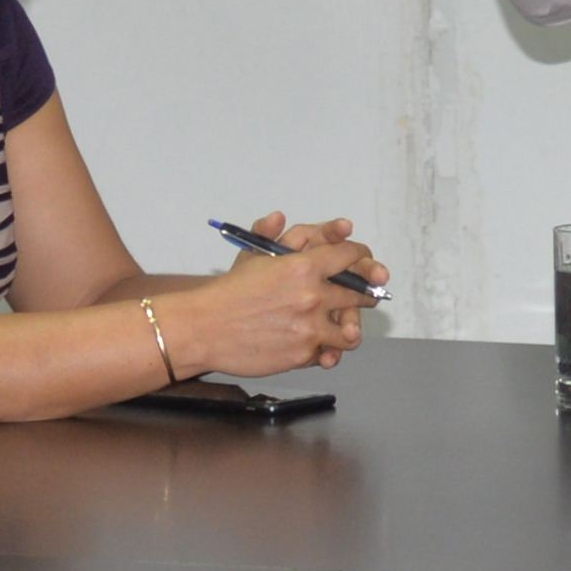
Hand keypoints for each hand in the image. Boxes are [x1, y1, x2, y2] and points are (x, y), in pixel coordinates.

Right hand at [173, 214, 387, 376]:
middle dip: (365, 293)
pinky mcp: (303, 354)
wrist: (204, 329)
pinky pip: (328, 352)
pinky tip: (320, 347)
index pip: (351, 255)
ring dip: (349, 328)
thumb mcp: (250, 256)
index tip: (362, 262)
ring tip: (346, 327)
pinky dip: (325, 351)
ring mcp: (310, 328)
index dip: (360, 257)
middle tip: (366, 295)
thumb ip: (270, 235)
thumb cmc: (228, 292)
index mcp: (303, 267)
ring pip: (351, 330)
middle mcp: (313, 296)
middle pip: (361, 293)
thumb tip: (280, 216)